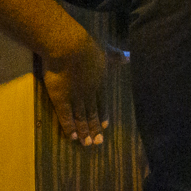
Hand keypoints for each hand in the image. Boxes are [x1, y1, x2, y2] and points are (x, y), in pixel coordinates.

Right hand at [37, 30, 108, 148]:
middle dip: (94, 128)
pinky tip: (72, 137)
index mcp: (99, 82)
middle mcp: (89, 93)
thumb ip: (116, 56)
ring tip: (86, 144)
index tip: (105, 126)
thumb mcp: (106, 50)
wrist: (68, 47)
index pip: (102, 102)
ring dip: (84, 131)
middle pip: (92, 113)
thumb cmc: (86, 46)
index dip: (103, 114)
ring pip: (80, 118)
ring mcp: (75, 97)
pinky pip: (65, 117)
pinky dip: (69, 127)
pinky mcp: (61, 99)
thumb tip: (129, 56)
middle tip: (97, 142)